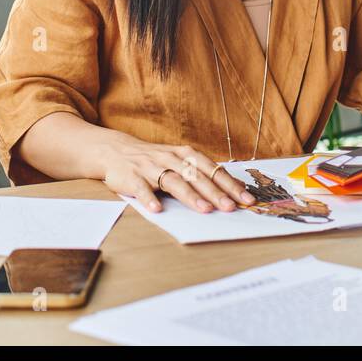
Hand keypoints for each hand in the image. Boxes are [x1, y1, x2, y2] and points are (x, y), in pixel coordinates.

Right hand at [96, 138, 255, 214]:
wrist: (115, 150)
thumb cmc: (154, 160)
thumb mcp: (178, 161)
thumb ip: (199, 173)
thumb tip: (230, 190)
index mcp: (184, 154)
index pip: (211, 169)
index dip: (229, 184)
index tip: (246, 198)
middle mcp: (170, 158)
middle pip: (196, 176)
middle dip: (215, 192)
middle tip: (231, 207)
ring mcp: (150, 167)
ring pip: (173, 181)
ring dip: (189, 196)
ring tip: (204, 209)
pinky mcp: (131, 177)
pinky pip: (141, 188)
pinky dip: (149, 198)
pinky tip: (158, 210)